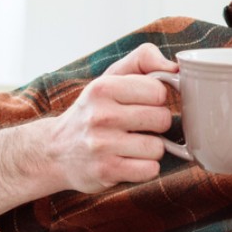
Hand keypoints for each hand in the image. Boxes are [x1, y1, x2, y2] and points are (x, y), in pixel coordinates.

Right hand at [40, 43, 176, 192]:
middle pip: (162, 119)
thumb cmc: (94, 109)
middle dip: (156, 124)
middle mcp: (100, 116)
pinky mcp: (106, 171)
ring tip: (132, 143)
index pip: (158, 91)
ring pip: (158, 147)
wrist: (55, 150)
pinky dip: (145, 168)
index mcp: (103, 88)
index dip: (156, 99)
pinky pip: (150, 170)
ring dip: (151, 148)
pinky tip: (129, 160)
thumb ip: (144, 59)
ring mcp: (101, 145)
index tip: (142, 103)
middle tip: (138, 125)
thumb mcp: (112, 76)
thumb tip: (175, 67)